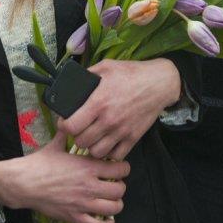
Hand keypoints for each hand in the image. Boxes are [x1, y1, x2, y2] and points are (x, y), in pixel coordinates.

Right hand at [0, 130, 127, 222]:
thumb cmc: (39, 165)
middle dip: (120, 186)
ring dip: (115, 203)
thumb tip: (66, 121)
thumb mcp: (55, 145)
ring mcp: (82, 203)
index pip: (120, 169)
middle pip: (120, 190)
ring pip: (114, 208)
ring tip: (109, 199)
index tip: (119, 167)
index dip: (123, 168)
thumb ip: (65, 134)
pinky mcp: (74, 216)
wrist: (23, 183)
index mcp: (87, 167)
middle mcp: (89, 186)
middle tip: (114, 183)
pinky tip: (105, 218)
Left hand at [59, 58, 180, 161]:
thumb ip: (88, 75)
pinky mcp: (133, 138)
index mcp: (98, 102)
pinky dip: (109, 152)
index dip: (63, 125)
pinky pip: (115, 155)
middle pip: (81, 141)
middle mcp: (108, 119)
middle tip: (79, 129)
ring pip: (96, 152)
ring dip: (91, 146)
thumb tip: (73, 82)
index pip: (71, 126)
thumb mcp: (106, 66)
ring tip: (92, 137)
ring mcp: (121, 131)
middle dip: (76, 136)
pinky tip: (107, 142)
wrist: (159, 83)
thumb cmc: (132, 73)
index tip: (65, 122)